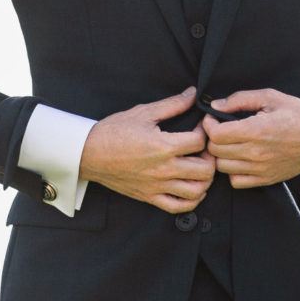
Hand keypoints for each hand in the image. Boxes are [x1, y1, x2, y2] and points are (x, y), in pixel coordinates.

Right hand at [78, 87, 215, 214]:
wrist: (89, 153)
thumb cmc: (113, 131)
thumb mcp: (143, 112)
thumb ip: (172, 104)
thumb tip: (193, 94)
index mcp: (163, 146)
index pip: (200, 142)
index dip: (206, 132)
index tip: (200, 127)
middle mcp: (163, 168)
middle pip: (205, 169)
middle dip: (210, 157)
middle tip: (204, 149)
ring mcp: (157, 185)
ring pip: (197, 191)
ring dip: (205, 179)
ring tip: (199, 167)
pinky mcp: (150, 197)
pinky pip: (179, 207)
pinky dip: (192, 200)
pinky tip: (192, 187)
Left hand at [202, 88, 299, 188]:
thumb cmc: (298, 115)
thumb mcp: (270, 97)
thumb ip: (240, 99)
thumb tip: (216, 105)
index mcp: (256, 130)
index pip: (215, 134)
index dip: (208, 124)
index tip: (212, 118)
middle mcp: (256, 153)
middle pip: (215, 150)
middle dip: (211, 137)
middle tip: (219, 129)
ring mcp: (260, 169)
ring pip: (221, 167)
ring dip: (220, 154)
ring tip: (228, 143)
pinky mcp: (265, 179)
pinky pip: (236, 181)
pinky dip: (232, 171)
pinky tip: (238, 158)